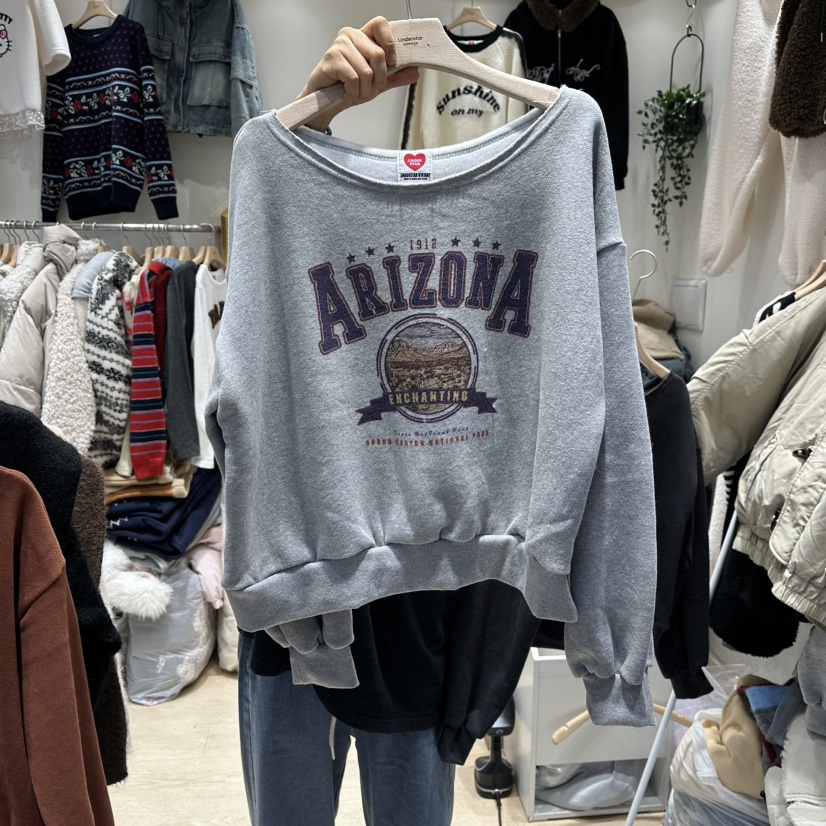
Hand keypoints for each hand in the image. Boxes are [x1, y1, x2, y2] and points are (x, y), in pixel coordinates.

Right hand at [297, 16, 419, 131]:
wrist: (326, 101)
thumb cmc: (347, 86)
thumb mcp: (377, 82)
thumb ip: (395, 76)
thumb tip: (414, 72)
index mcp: (363, 36)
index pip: (381, 24)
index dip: (390, 43)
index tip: (392, 62)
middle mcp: (351, 36)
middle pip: (378, 54)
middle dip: (379, 79)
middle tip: (370, 88)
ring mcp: (340, 45)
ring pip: (366, 70)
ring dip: (365, 89)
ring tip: (356, 91)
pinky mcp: (331, 58)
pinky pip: (354, 78)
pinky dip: (353, 91)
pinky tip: (347, 92)